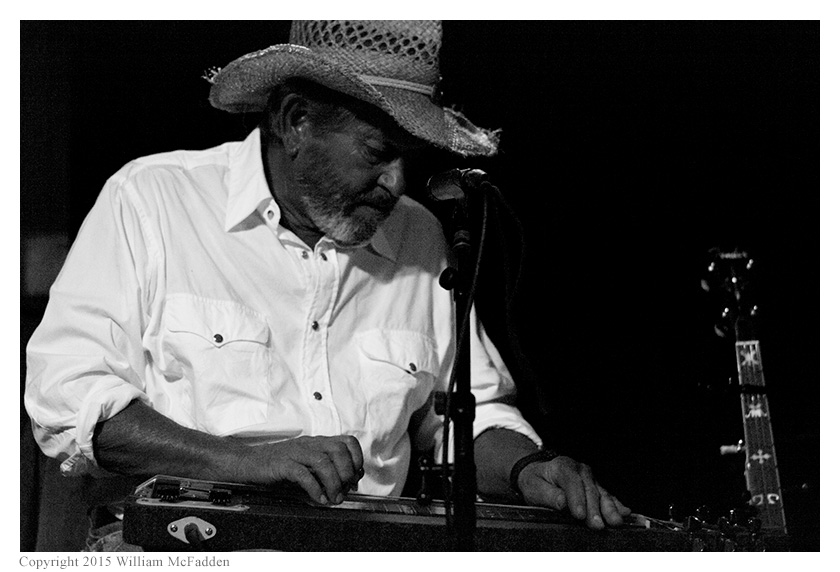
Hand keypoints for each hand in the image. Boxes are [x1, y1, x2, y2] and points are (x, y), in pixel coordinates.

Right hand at [245, 435, 363, 504]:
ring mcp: (296, 452)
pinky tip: (318, 498)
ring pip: (323, 461)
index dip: (356, 458)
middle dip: (346, 472)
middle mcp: (309, 444)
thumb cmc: (281, 465)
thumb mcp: (308, 463)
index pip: (346, 441)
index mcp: (318, 442)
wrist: (251, 462)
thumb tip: (350, 484)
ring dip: (333, 482)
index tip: (356, 476)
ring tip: (334, 498)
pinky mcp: (282, 464)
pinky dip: (314, 488)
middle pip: (338, 450)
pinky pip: (302, 474)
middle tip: (345, 490)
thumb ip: (327, 469)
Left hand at [517, 456, 629, 529]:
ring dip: (609, 509)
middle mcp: (579, 469)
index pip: (572, 483)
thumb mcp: (534, 487)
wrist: (539, 474)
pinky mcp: (596, 486)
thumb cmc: (535, 482)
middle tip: (597, 526)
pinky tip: (625, 513)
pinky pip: (608, 496)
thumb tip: (563, 503)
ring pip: (601, 493)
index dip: (576, 500)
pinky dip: (616, 505)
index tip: (579, 515)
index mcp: (562, 466)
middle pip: (589, 490)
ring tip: (615, 522)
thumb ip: (548, 495)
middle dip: (594, 509)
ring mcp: (590, 477)